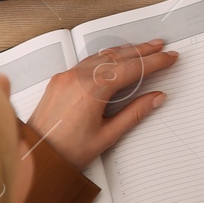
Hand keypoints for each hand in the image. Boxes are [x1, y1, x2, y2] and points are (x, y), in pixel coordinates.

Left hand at [26, 40, 178, 169]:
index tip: (169, 58)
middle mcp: (78, 78)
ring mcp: (67, 77)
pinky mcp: (60, 80)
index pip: (132, 68)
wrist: (34, 155)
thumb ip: (135, 113)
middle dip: (143, 50)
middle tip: (161, 47)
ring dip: (125, 50)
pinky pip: (88, 60)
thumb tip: (155, 98)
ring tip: (142, 48)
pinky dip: (106, 56)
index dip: (155, 62)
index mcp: (92, 90)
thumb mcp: (107, 135)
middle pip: (119, 57)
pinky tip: (114, 56)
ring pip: (102, 55)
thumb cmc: (65, 151)